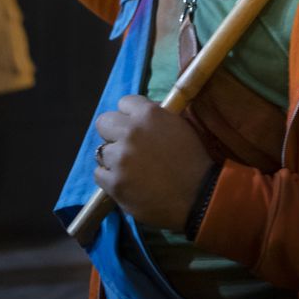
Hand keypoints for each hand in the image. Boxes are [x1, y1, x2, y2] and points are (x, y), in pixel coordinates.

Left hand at [93, 95, 214, 230]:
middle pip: (104, 122)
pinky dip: (110, 178)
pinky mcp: (114, 183)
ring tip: (130, 168)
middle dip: (113, 132)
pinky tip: (125, 181)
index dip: (130, 114)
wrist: (199, 196)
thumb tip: (139, 114)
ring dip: (113, 158)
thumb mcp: (179, 125)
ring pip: (101, 151)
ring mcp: (119, 159)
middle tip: (126, 145)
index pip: (124, 102)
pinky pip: (99, 174)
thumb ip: (156, 116)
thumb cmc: (193, 159)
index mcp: (148, 114)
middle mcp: (130, 132)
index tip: (136, 126)